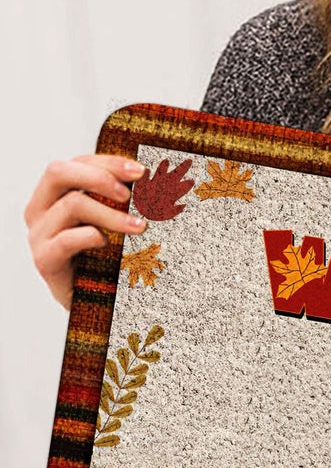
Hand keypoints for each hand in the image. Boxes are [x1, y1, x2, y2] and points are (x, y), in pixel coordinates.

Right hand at [25, 154, 148, 310]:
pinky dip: (91, 237)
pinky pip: (66, 240)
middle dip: (100, 177)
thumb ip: (119, 203)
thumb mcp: (112, 226)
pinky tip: (109, 244)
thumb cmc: (104, 261)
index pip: (77, 162)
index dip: (108, 162)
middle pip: (59, 172)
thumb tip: (154, 183)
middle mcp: (41, 209)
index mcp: (55, 194)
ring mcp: (39, 234)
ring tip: (139, 227)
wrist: (92, 306)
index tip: (142, 171)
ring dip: (110, 214)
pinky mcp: (44, 259)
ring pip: (70, 205)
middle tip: (131, 195)